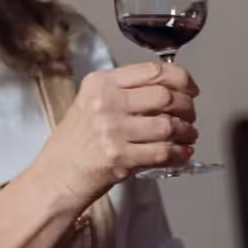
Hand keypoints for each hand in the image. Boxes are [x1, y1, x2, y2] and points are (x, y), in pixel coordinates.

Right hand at [35, 61, 198, 205]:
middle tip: (191, 114)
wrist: (56, 175)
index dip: (181, 78)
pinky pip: (163, 152)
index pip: (152, 71)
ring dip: (186, 131)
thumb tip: (170, 88)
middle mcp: (106, 103)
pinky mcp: (120, 158)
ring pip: (168, 125)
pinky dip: (179, 153)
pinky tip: (182, 153)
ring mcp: (113, 131)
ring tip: (189, 135)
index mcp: (101, 83)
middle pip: (165, 96)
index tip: (191, 88)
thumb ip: (125, 91)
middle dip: (187, 106)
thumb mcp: (92, 102)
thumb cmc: (76, 141)